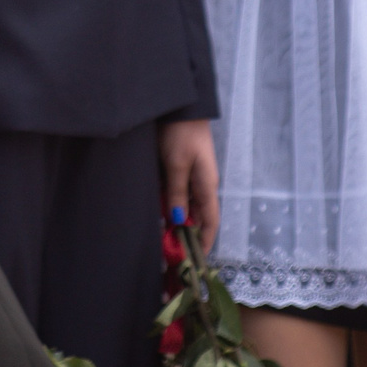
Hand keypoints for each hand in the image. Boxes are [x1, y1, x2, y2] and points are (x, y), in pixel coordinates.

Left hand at [160, 118, 218, 252]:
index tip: (195, 263)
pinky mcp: (177, 167)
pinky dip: (167, 204)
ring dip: (174, 221)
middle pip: (196, 216)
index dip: (204, 242)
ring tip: (159, 239)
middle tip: (169, 254)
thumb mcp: (177, 165)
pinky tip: (155, 213)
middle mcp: (200, 183)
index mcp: (206, 185)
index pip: (210, 222)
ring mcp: (189, 175)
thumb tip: (179, 222)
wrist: (179, 103)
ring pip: (183, 206)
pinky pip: (174, 192)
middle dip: (185, 235)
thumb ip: (177, 193)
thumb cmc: (181, 133)